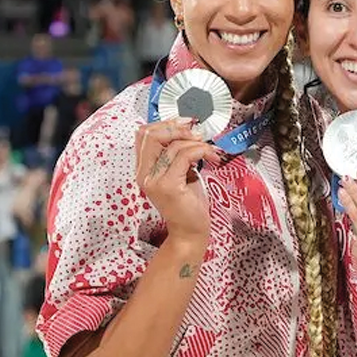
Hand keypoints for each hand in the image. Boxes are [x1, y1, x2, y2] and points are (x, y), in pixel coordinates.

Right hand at [134, 120, 220, 244]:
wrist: (190, 231)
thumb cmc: (187, 203)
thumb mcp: (179, 172)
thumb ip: (175, 154)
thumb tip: (186, 129)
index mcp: (143, 169)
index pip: (143, 134)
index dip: (165, 124)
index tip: (186, 124)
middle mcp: (144, 174)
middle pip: (150, 134)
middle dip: (177, 128)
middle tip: (197, 134)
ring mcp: (154, 180)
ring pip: (174, 145)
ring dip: (198, 143)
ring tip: (210, 152)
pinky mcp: (169, 186)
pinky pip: (185, 156)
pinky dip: (202, 151)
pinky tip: (212, 158)